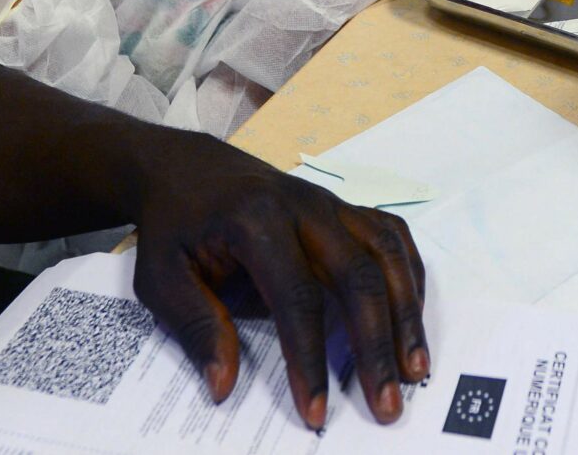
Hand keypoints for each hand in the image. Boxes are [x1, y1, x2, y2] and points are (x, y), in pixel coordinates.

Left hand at [131, 135, 429, 428]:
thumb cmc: (173, 226)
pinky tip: (411, 316)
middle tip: (387, 403)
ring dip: (407, 314)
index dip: (310, 359)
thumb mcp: (161, 278)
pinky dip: (410, 276)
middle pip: (358, 276)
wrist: (185, 168)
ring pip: (387, 255)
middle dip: (376, 345)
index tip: (316, 410)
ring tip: (415, 369)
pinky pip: (391, 236)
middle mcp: (305, 208)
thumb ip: (196, 326)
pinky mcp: (344, 207)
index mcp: (257, 222)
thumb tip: (224, 386)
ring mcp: (331, 203)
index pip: (297, 298)